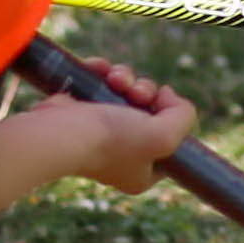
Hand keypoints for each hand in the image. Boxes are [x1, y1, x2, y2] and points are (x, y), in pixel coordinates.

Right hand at [19, 86, 197, 197]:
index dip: (172, 117)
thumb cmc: (111, 140)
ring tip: (116, 80)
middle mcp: (122, 155)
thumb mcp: (164, 136)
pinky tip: (99, 70)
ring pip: (127, 92)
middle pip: (150, 111)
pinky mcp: (82, 110)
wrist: (60, 133)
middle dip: (146, 92)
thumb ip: (184, 118)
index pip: (171, 141)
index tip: (163, 105)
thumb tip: (169, 96)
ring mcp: (100, 133)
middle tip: (136, 93)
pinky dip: (103, 72)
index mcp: (141, 172)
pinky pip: (102, 83)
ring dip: (126, 78)